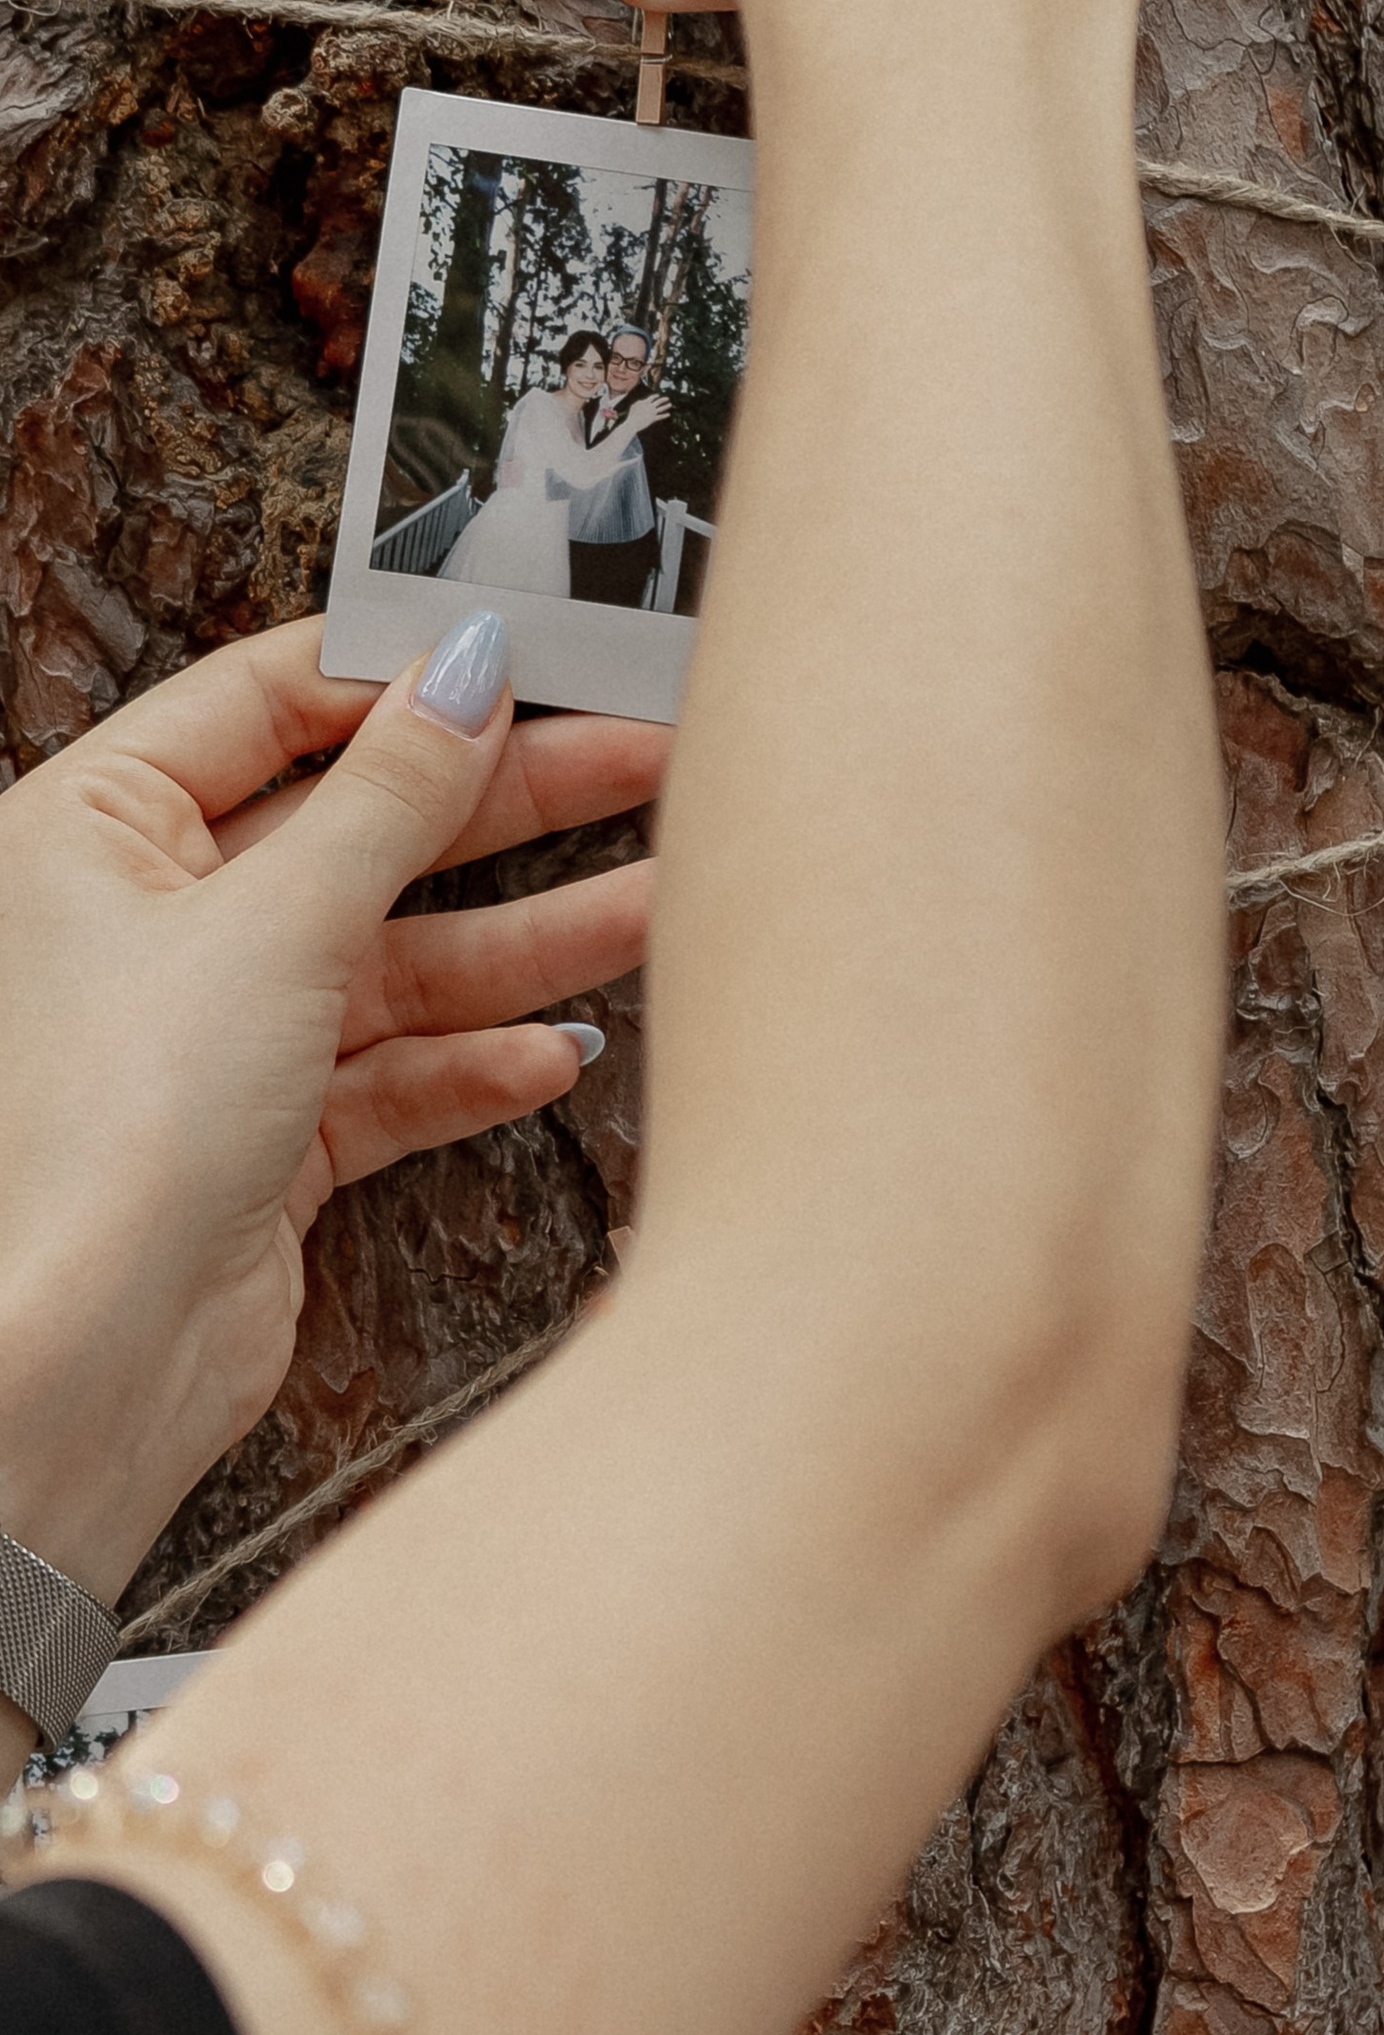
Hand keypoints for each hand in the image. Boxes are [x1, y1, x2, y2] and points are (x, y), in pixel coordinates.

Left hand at [0, 615, 665, 1607]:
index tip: (526, 666)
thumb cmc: (101, 1134)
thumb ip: (390, 795)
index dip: (403, 683)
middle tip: (637, 764)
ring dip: (530, 942)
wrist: (80, 1368)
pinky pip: (401, 1071)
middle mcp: (149, 925)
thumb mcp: (270, 920)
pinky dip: (478, 1063)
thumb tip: (463, 673)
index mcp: (94, 832)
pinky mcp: (272, 1135)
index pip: (270, 706)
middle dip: (508, 806)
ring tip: (653, 906)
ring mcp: (217, 1033)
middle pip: (364, 831)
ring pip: (404, 958)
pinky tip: (553, 1054)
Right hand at [620, 393, 672, 436]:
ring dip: (666, 406)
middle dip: (663, 399)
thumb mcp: (634, 406)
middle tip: (668, 398)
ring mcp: (652, 413)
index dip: (655, 396)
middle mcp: (650, 407)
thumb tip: (642, 400)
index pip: (652, 397)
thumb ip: (638, 402)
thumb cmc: (632, 415)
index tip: (658, 395)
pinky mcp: (653, 419)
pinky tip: (669, 414)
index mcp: (645, 402)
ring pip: (661, 408)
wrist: (633, 423)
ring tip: (670, 404)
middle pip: (658, 402)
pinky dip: (665, 415)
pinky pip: (660, 416)